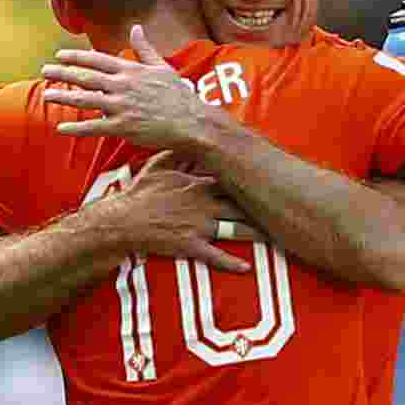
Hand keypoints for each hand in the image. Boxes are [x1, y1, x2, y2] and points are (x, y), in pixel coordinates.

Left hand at [42, 25, 209, 151]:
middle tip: (45, 71)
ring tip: (47, 95)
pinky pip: (94, 127)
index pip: (96, 60)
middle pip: (86, 77)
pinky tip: (61, 129)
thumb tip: (136, 27)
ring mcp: (121, 107)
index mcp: (130, 70)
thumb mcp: (162, 67)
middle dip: (63, 73)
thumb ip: (145, 48)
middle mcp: (122, 86)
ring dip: (64, 97)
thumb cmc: (178, 95)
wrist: (191, 121)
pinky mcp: (123, 127)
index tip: (59, 55)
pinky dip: (76, 128)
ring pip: (85, 100)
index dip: (75, 57)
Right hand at [116, 151, 263, 272]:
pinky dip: (231, 263)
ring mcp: (198, 225)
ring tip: (273, 237)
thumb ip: (175, 152)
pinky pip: (214, 256)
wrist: (123, 219)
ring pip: (234, 229)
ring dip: (254, 234)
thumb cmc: (140, 192)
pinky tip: (246, 268)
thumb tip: (183, 137)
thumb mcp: (157, 166)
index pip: (231, 181)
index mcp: (198, 184)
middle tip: (280, 211)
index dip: (250, 182)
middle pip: (239, 206)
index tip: (267, 181)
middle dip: (260, 209)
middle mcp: (203, 203)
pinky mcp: (190, 245)